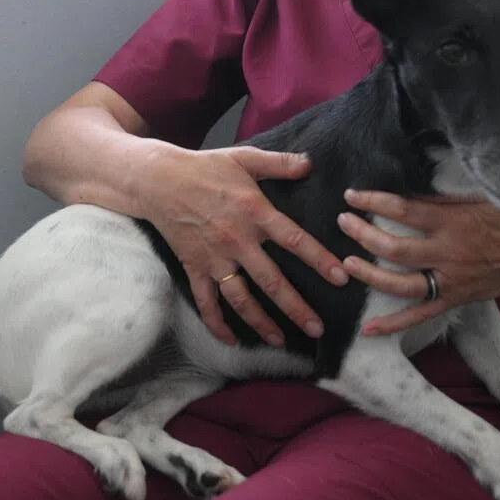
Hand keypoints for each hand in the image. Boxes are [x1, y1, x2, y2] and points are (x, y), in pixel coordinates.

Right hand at [138, 145, 349, 346]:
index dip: (319, 260)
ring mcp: (214, 258)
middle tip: (317, 328)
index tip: (341, 278)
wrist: (158, 180)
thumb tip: (310, 163)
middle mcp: (237, 240)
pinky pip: (206, 302)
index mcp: (254, 212)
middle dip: (296, 307)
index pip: (293, 241)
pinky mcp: (194, 267)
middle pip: (271, 281)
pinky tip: (231, 342)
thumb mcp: (244, 157)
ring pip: (240, 298)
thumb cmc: (204, 167)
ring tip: (280, 341)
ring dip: (260, 323)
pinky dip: (216, 324)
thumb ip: (279, 163)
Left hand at [336, 189, 499, 335]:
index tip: (352, 195)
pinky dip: (393, 325)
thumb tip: (401, 193)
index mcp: (455, 223)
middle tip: (343, 223)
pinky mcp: (454, 301)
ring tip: (346, 263)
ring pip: (402, 284)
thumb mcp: (477, 199)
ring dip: (370, 275)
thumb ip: (439, 198)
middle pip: (396, 249)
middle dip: (364, 235)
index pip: (405, 210)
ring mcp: (451, 281)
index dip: (374, 202)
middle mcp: (450, 254)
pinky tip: (367, 329)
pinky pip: (419, 316)